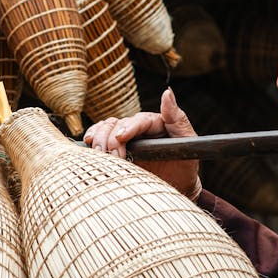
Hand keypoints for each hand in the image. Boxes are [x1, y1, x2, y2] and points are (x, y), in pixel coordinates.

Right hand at [82, 88, 201, 199]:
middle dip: (111, 139)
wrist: (178, 185)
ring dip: (100, 139)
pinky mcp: (117, 149)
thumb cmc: (185, 163)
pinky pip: (100, 137)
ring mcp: (126, 137)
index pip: (139, 120)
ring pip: (106, 128)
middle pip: (118, 124)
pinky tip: (89, 145)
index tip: (121, 138)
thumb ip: (177, 118)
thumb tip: (166, 93)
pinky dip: (93, 139)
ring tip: (100, 155)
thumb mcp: (187, 141)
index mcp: (155, 122)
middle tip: (113, 157)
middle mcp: (138, 127)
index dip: (128, 128)